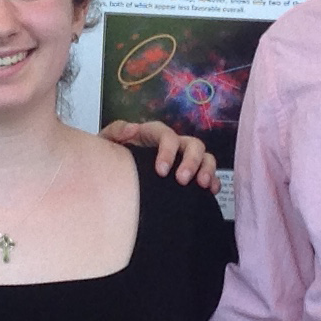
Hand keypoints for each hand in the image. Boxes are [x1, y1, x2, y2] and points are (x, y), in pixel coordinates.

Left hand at [98, 118, 219, 192]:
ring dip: (207, 169)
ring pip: (205, 156)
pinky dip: (214, 181)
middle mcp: (172, 145)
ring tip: (203, 185)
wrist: (110, 181)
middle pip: (192, 144)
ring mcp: (183, 159)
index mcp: (152, 135)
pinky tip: (211, 191)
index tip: (161, 171)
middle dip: (191, 161)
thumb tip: (133, 129)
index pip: (166, 135)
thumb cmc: (110, 160)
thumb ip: (116, 132)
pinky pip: (208, 174)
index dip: (167, 150)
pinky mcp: (190, 175)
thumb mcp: (106, 144)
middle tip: (182, 180)